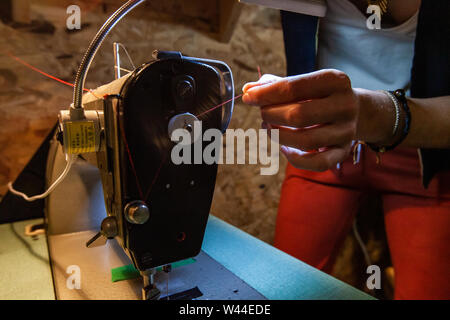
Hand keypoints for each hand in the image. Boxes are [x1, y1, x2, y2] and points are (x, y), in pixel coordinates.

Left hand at [242, 70, 363, 171]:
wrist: (355, 111)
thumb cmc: (318, 95)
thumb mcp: (302, 83)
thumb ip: (274, 84)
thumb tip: (248, 89)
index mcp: (335, 81)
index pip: (293, 87)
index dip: (265, 94)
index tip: (247, 97)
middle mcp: (345, 105)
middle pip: (298, 116)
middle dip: (271, 116)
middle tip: (262, 114)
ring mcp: (346, 131)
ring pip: (305, 141)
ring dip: (278, 136)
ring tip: (269, 128)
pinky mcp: (343, 152)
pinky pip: (317, 163)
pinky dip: (295, 159)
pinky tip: (284, 148)